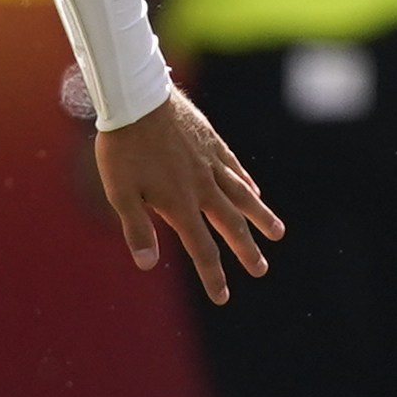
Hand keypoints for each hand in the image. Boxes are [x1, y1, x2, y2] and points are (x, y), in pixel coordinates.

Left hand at [92, 88, 283, 301]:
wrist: (137, 100)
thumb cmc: (122, 148)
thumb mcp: (119, 192)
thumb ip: (135, 228)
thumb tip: (147, 264)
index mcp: (180, 204)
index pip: (201, 248)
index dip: (212, 275)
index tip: (223, 297)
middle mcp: (202, 187)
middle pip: (230, 225)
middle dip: (246, 251)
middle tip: (261, 270)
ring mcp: (211, 164)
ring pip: (242, 196)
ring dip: (260, 217)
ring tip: (277, 234)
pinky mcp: (213, 143)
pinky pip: (235, 169)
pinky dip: (247, 184)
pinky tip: (255, 193)